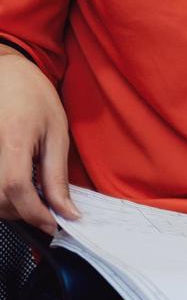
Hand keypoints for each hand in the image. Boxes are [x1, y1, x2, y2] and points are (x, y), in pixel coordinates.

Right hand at [0, 52, 79, 234]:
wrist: (6, 74)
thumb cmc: (34, 98)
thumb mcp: (57, 133)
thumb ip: (57, 175)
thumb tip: (66, 210)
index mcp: (12, 140)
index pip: (16, 188)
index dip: (35, 213)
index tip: (54, 224)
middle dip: (23, 214)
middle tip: (48, 212)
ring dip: (9, 208)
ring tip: (33, 200)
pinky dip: (0, 196)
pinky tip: (15, 189)